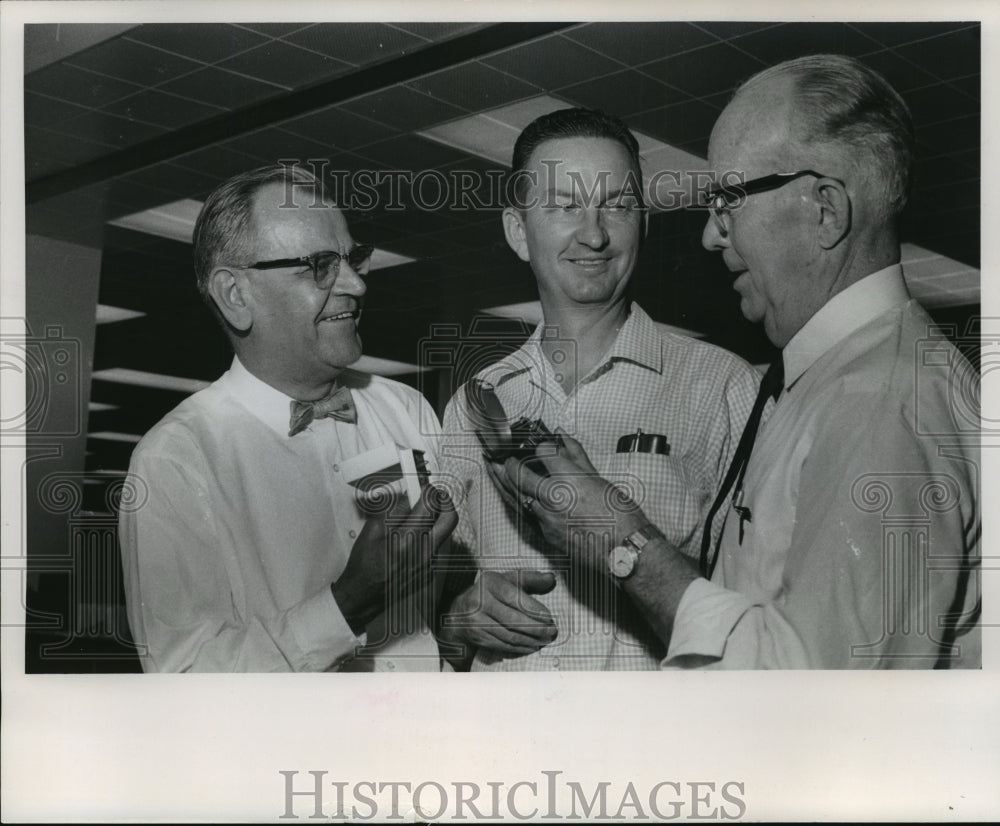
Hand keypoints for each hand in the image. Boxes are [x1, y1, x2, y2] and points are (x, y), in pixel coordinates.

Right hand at [331, 485, 457, 634]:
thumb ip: (394, 510)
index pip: (430, 504)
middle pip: (451, 517)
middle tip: (434, 497)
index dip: (429, 490)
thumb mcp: (373, 530)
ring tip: (422, 517)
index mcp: (407, 538)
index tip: (424, 487)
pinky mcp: (431, 571)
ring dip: (438, 519)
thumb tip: (409, 496)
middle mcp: (424, 551)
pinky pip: (439, 546)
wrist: (365, 595)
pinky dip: (431, 536)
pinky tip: (416, 537)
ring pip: (447, 532)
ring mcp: (430, 563)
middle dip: (444, 501)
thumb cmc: (365, 563)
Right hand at [439, 569, 557, 657]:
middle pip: (513, 619)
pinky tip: (532, 647)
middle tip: (551, 632)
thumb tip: (551, 578)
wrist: (459, 613)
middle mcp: (480, 601)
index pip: (514, 597)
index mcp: (489, 583)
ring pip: (509, 635)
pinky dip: (520, 648)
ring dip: (531, 640)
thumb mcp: (507, 580)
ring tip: (545, 640)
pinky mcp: (477, 637)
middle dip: (536, 628)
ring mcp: (476, 621)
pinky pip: (503, 645)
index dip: (533, 609)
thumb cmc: (491, 593)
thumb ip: (530, 578)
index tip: (549, 618)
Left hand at [498, 431, 650, 572]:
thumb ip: (576, 455)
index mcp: (569, 480)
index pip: (543, 452)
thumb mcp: (598, 478)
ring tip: (495, 471)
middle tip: (500, 457)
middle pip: (518, 475)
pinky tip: (514, 497)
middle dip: (506, 464)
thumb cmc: (620, 516)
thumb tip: (561, 436)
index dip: (539, 445)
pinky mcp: (547, 535)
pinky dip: (518, 503)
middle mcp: (554, 498)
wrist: (625, 550)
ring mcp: (547, 519)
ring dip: (504, 483)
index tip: (538, 444)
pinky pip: (526, 516)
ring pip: (517, 497)